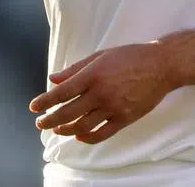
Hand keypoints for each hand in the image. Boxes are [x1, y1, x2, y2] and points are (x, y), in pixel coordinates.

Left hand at [29, 43, 178, 144]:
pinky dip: (87, 137)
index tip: (33, 107)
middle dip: (50, 120)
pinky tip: (78, 135)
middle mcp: (100, 93)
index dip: (44, 101)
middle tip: (40, 123)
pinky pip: (101, 134)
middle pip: (67, 113)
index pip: (61, 93)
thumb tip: (53, 79)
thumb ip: (75, 69)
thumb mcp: (100, 56)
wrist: (160, 66)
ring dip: (65, 130)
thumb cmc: (129, 56)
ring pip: (82, 126)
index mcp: (92, 75)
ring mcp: (113, 108)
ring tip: (57, 129)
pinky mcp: (124, 119)